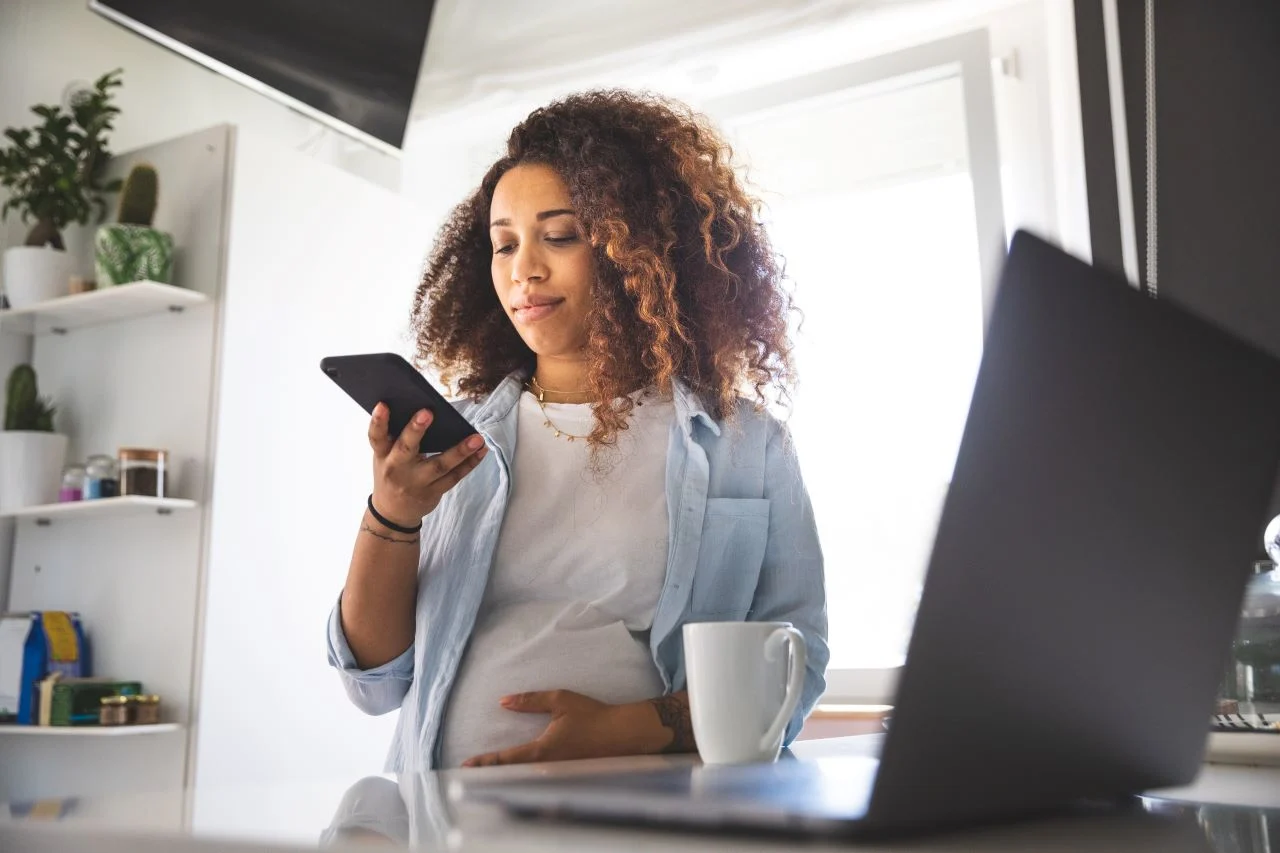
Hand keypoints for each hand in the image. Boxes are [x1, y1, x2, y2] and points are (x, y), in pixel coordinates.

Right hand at [368, 403, 486, 526]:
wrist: (393, 512)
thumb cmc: (392, 472)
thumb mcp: (385, 456)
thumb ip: (398, 437)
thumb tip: (425, 410)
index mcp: (383, 455)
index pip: (376, 437)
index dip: (378, 421)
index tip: (383, 405)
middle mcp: (396, 469)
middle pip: (406, 449)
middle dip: (415, 431)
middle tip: (427, 412)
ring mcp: (416, 483)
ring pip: (439, 466)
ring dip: (460, 451)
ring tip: (476, 438)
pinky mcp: (433, 492)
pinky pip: (454, 477)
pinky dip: (470, 463)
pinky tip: (481, 450)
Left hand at [462, 690, 677, 767]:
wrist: (622, 733)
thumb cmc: (591, 715)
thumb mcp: (559, 701)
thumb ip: (530, 701)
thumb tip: (503, 702)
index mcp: (541, 751)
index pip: (506, 759)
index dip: (484, 761)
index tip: (465, 765)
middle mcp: (546, 768)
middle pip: (512, 775)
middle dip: (490, 775)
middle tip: (469, 773)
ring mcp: (557, 776)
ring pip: (526, 780)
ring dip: (507, 777)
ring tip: (487, 774)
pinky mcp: (566, 776)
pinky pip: (540, 779)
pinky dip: (524, 778)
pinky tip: (518, 775)